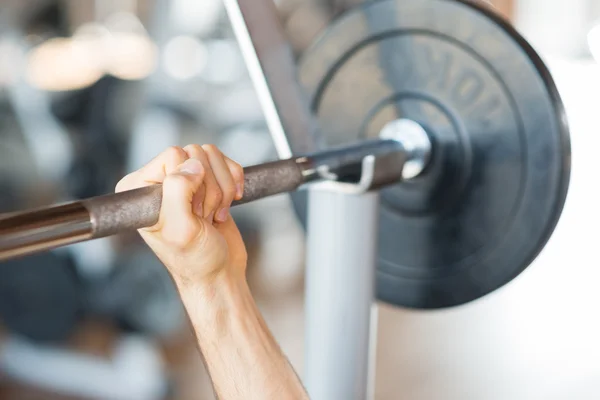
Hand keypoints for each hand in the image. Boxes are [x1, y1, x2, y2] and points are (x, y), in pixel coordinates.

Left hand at [115, 145, 246, 287]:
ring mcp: (184, 179)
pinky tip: (228, 205)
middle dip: (209, 188)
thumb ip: (178, 192)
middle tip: (203, 217)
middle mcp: (158, 179)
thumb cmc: (195, 259)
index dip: (192, 183)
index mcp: (139, 187)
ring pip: (212, 156)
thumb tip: (193, 164)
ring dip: (222, 188)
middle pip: (195, 154)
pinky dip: (233, 182)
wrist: (219, 272)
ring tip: (213, 214)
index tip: (192, 213)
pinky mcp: (207, 181)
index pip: (174, 155)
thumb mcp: (181, 229)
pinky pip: (225, 162)